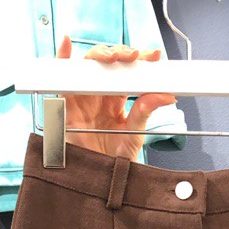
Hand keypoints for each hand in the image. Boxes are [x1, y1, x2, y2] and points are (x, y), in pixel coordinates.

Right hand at [56, 35, 175, 161]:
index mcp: (115, 101)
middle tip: (134, 56)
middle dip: (121, 54)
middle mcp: (97, 96)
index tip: (154, 56)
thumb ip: (145, 112)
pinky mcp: (65, 107)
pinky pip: (61, 81)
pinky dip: (61, 59)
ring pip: (88, 66)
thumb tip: (167, 94)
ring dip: (100, 55)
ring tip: (114, 57)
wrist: (97, 184)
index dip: (139, 61)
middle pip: (107, 64)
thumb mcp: (133, 135)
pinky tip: (67, 44)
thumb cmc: (113, 162)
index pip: (127, 73)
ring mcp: (81, 99)